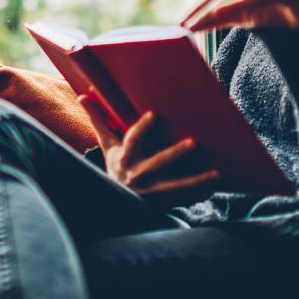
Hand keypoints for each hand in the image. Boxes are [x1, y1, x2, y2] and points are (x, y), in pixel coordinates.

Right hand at [78, 95, 220, 202]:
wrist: (116, 200)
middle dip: (175, 154)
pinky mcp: (161, 202)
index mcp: (125, 158)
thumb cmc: (117, 166)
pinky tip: (213, 189)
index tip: (153, 114)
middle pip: (157, 164)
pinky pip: (182, 200)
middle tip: (193, 143)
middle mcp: (137, 175)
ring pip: (175, 186)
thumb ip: (99, 120)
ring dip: (195, 181)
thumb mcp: (107, 145)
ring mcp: (151, 192)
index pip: (132, 140)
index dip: (142, 128)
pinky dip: (197, 195)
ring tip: (215, 173)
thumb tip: (83, 95)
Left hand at [180, 0, 298, 32]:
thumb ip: (217, 15)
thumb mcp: (239, 14)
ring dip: (214, 10)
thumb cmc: (269, 11)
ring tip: (198, 24)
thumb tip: (189, 24)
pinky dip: (236, 4)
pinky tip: (218, 13)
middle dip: (203, 9)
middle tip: (186, 25)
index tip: (183, 21)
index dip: (199, 3)